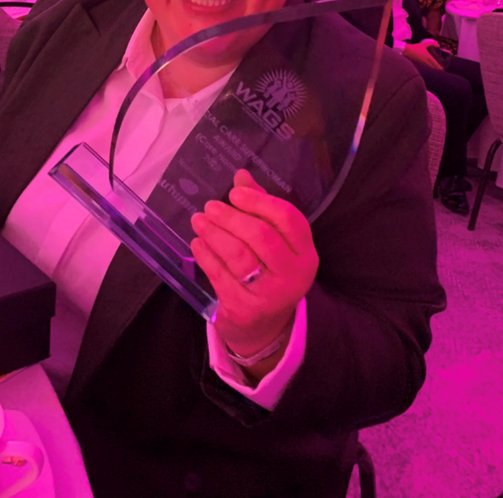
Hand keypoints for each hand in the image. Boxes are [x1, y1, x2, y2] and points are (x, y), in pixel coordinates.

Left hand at [190, 170, 318, 372]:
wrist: (266, 327)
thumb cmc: (270, 271)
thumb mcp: (275, 242)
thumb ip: (261, 208)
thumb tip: (240, 176)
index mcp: (305, 253)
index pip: (289, 219)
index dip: (260, 202)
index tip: (235, 193)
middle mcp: (293, 275)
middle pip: (262, 236)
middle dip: (232, 217)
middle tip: (210, 206)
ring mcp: (270, 295)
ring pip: (239, 256)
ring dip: (215, 234)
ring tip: (199, 220)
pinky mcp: (245, 309)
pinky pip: (221, 276)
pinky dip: (206, 256)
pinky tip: (197, 243)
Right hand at [403, 41, 442, 69]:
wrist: (407, 51)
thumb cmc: (415, 48)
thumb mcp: (424, 45)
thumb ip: (431, 44)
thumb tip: (438, 43)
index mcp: (428, 57)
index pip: (435, 64)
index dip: (439, 67)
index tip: (442, 70)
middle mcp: (426, 62)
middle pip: (433, 68)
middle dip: (437, 70)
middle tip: (440, 72)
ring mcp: (422, 64)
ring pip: (429, 69)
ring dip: (433, 70)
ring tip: (436, 72)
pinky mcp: (419, 65)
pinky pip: (425, 68)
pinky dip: (428, 70)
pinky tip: (429, 70)